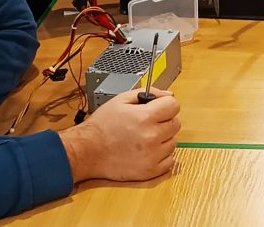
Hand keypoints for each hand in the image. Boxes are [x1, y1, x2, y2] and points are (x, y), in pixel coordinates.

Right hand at [58, 88, 180, 181]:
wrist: (87, 151)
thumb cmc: (102, 126)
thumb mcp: (121, 100)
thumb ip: (149, 93)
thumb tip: (169, 95)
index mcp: (146, 117)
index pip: (174, 105)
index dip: (165, 105)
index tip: (157, 109)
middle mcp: (152, 136)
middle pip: (176, 123)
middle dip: (164, 121)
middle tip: (148, 124)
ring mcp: (152, 155)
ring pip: (173, 141)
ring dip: (163, 139)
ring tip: (144, 138)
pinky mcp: (151, 171)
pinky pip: (170, 160)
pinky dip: (161, 155)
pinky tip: (147, 151)